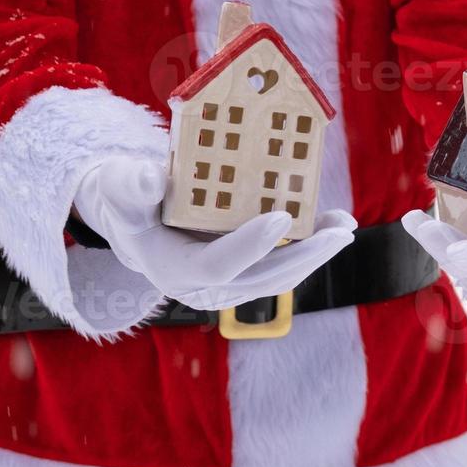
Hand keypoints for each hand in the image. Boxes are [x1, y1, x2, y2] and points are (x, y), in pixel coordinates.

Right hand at [73, 155, 356, 310]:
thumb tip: (151, 176)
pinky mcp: (245, 279)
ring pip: (279, 278)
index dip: (251, 245)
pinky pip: (282, 268)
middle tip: (340, 231)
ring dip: (316, 254)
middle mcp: (203, 289)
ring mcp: (227, 289)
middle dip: (305, 256)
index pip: (217, 266)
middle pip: (262, 280)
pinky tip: (334, 225)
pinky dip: (310, 249)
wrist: (136, 226)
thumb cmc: (129, 200)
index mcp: (172, 269)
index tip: (284, 216)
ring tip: (346, 227)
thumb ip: (133, 185)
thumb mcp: (121, 187)